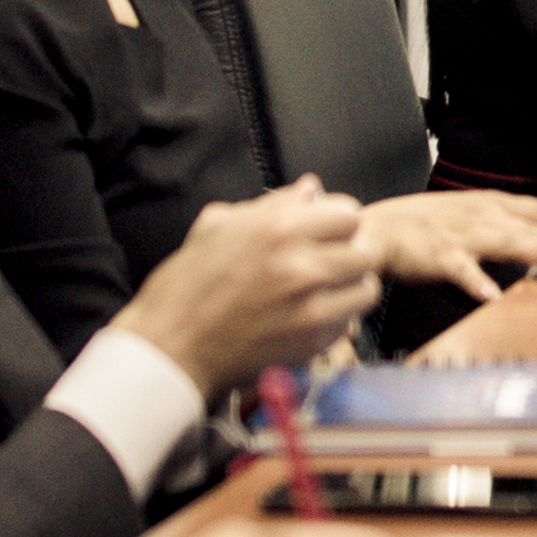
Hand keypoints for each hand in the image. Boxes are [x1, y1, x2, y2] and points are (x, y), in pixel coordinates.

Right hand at [125, 182, 385, 392]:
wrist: (170, 348)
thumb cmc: (185, 288)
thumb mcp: (216, 228)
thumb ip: (271, 204)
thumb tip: (310, 188)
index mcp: (276, 228)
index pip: (348, 213)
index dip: (337, 223)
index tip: (325, 233)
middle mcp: (300, 264)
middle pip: (365, 250)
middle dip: (348, 254)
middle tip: (329, 263)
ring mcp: (310, 306)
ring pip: (366, 287)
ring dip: (350, 288)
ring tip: (326, 291)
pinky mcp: (312, 341)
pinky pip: (350, 321)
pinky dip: (338, 319)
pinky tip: (311, 317)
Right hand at [365, 188, 536, 301]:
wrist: (381, 228)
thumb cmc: (426, 224)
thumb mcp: (469, 212)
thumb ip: (501, 222)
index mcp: (489, 204)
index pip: (535, 209)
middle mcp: (480, 216)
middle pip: (528, 228)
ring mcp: (461, 235)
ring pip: (506, 243)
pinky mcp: (440, 256)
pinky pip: (462, 271)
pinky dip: (476, 282)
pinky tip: (492, 295)